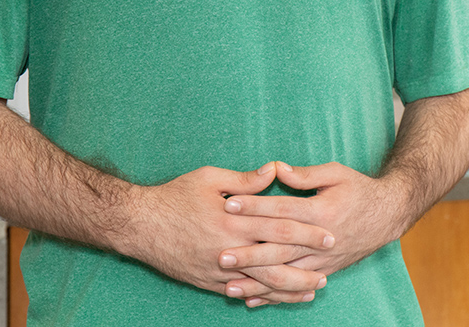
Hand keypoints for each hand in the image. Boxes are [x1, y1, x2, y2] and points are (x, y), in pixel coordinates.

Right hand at [125, 163, 333, 304]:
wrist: (139, 225)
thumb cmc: (175, 197)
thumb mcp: (210, 178)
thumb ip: (246, 179)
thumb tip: (276, 170)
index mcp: (233, 221)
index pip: (280, 227)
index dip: (307, 232)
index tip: (330, 235)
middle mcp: (229, 249)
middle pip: (276, 262)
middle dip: (305, 266)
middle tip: (329, 268)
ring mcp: (218, 270)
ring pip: (261, 284)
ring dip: (289, 288)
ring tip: (313, 288)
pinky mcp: (208, 282)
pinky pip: (241, 292)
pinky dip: (263, 296)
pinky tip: (279, 298)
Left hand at [220, 161, 403, 302]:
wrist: (388, 215)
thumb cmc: (359, 190)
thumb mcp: (336, 173)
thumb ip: (305, 173)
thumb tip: (276, 168)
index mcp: (321, 211)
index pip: (282, 210)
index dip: (255, 206)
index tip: (229, 204)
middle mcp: (321, 239)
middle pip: (279, 248)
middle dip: (248, 254)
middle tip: (220, 255)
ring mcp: (322, 259)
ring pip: (285, 274)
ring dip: (257, 281)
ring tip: (229, 284)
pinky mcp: (324, 270)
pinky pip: (295, 287)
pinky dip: (273, 296)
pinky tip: (252, 299)